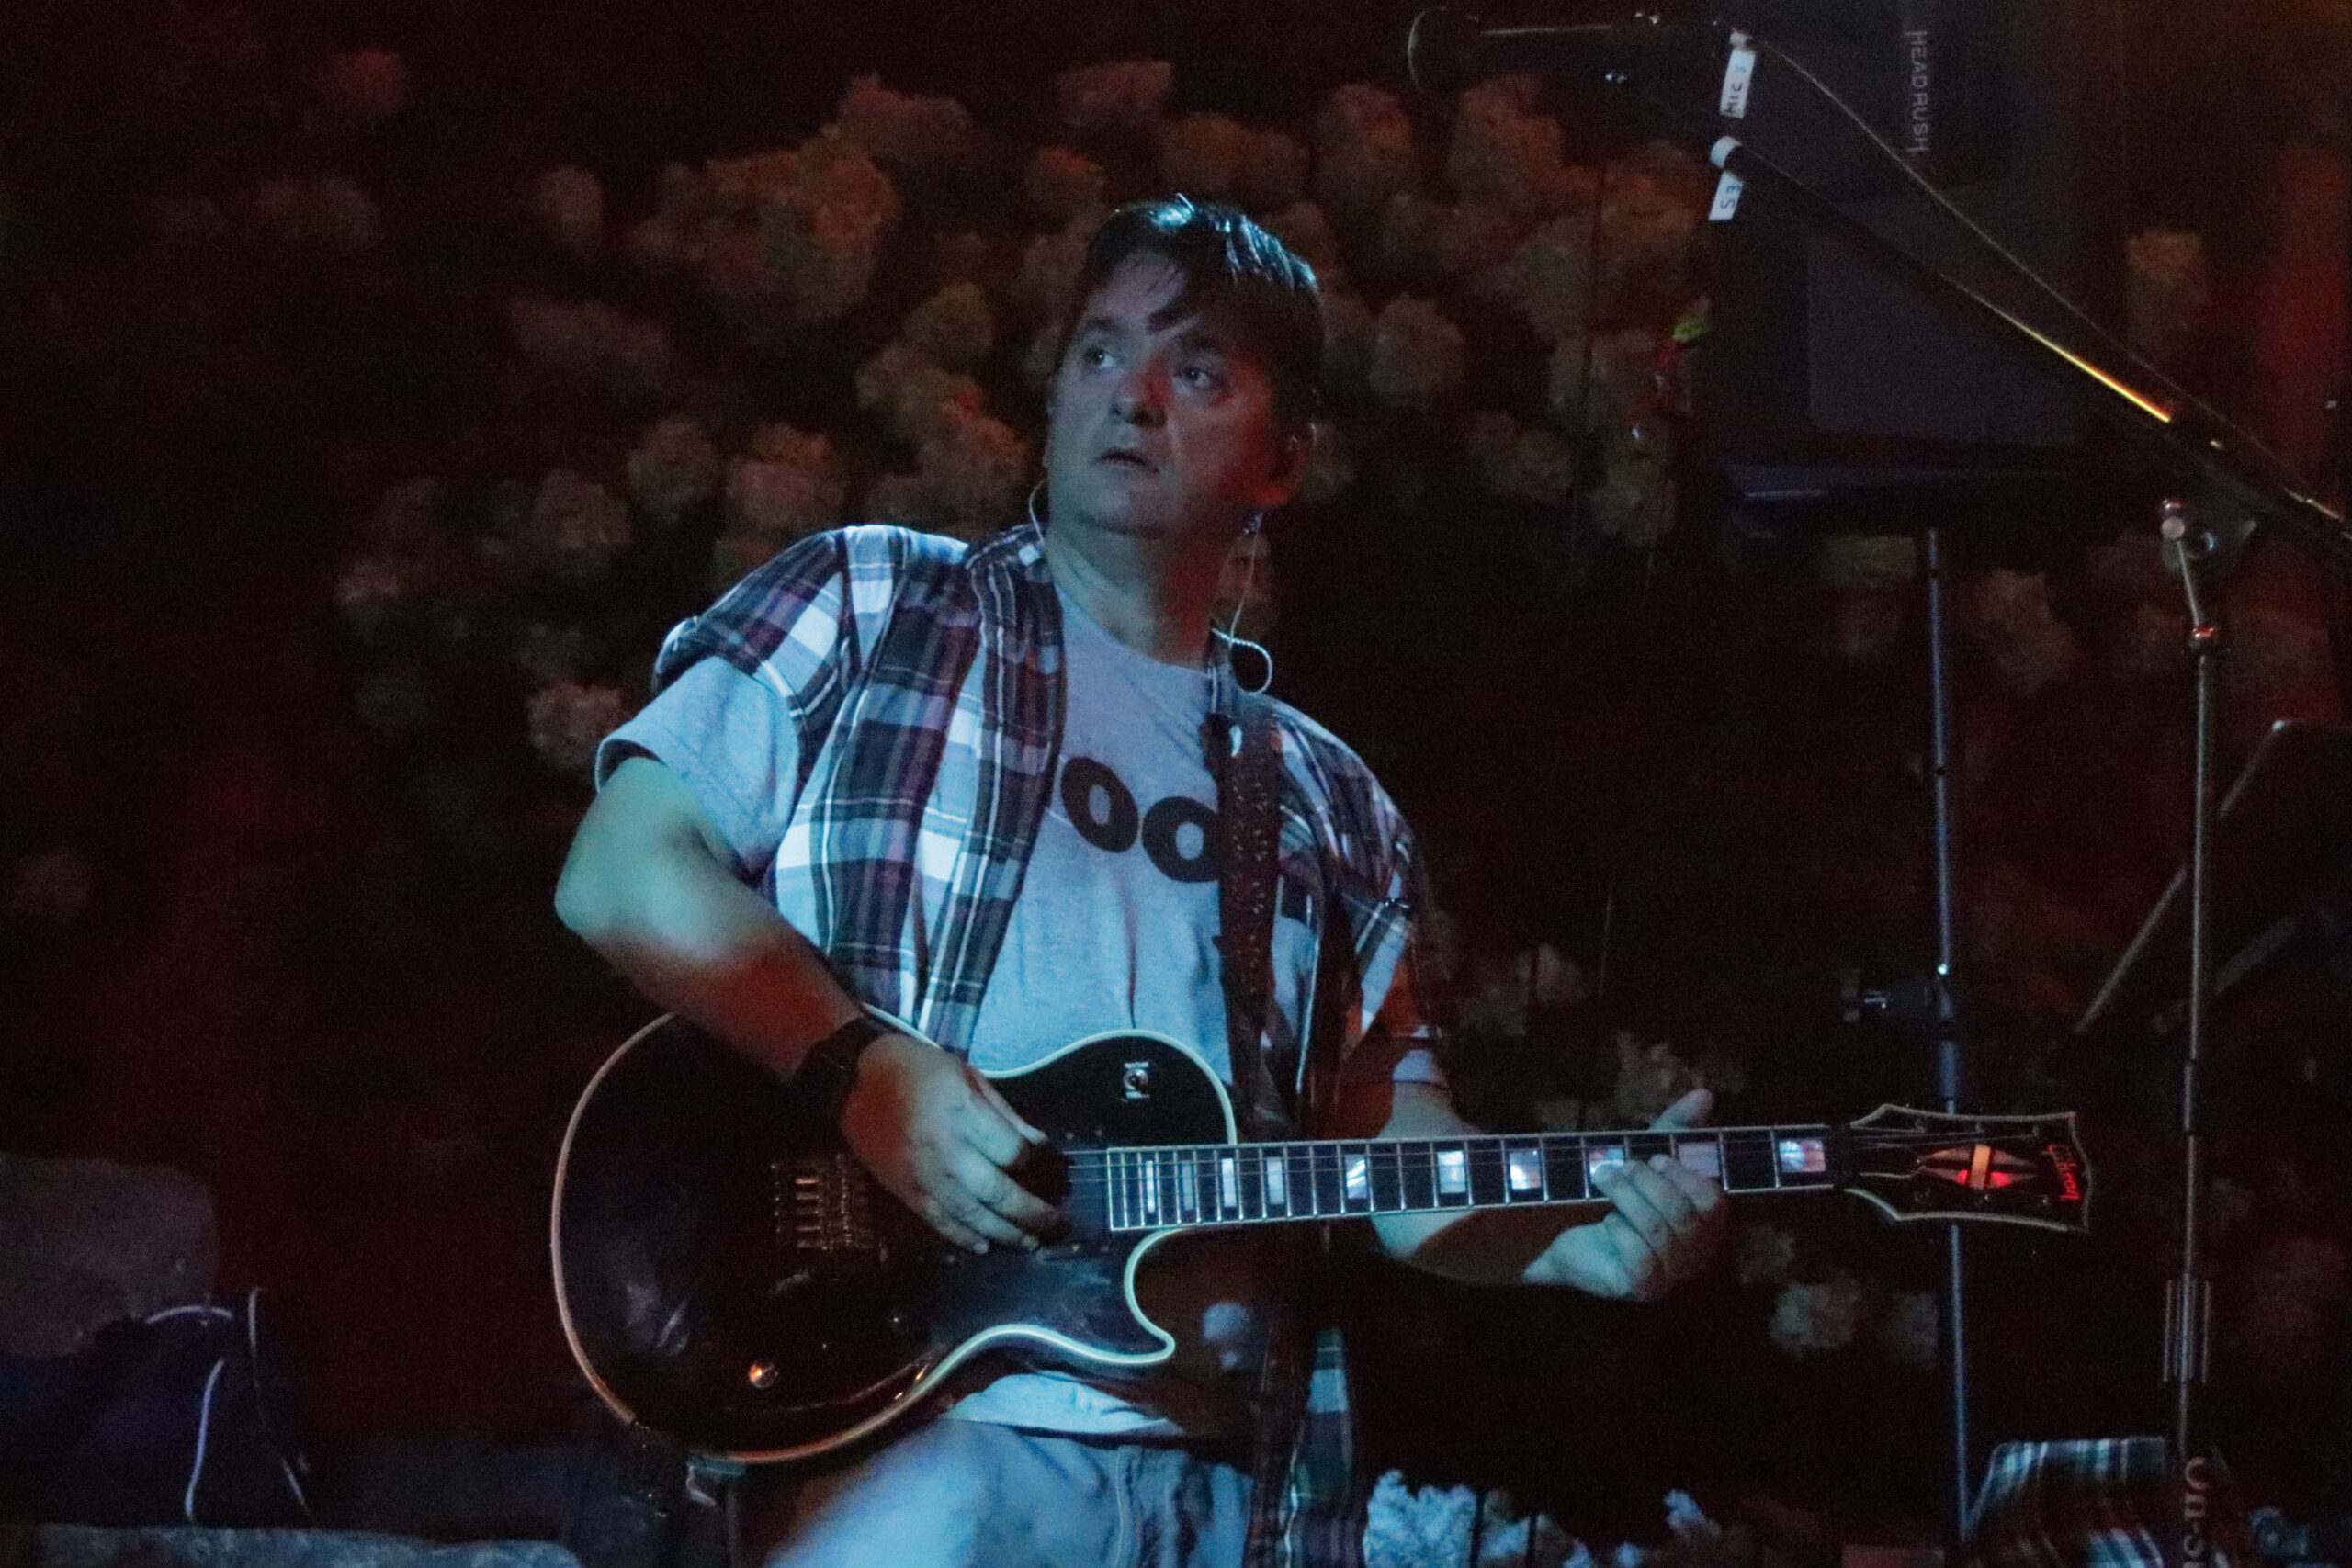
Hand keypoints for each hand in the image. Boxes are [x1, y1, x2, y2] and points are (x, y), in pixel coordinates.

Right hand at [837, 1033, 1058, 1253]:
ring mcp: (924, 1176)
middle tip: (1056, 1225)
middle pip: (998, 1192)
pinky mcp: (906, 1192)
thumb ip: (1004, 1113)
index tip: (1042, 1161)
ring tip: (1030, 1243)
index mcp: (963, 1115)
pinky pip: (939, 1222)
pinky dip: (963, 1238)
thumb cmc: (917, 1070)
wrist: (855, 1082)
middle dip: (1031, 1212)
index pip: (1012, 1152)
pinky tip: (984, 1247)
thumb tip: (1038, 1144)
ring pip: (972, 1216)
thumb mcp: (968, 1075)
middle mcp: (946, 1151)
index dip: (1033, 1160)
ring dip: (1005, 1234)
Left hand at [1532, 1088, 1727, 1300]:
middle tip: (1622, 1166)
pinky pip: (1640, 1257)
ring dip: (1628, 1198)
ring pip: (1660, 1232)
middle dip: (1650, 1184)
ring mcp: (1671, 1275)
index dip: (1685, 1175)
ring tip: (1604, 1178)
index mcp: (1704, 1223)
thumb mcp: (1644, 1157)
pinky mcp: (1641, 1287)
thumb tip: (1705, 1094)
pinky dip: (1620, 1229)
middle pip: (1687, 1215)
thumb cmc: (1614, 1195)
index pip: (1715, 1201)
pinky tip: (1606, 1219)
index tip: (1654, 1158)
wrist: (1562, 1232)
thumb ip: (1676, 1128)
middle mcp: (1695, 1254)